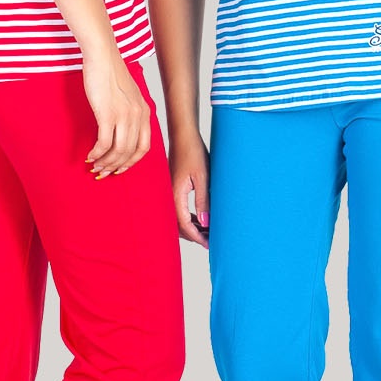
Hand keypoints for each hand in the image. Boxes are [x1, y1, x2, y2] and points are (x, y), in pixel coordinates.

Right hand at [82, 53, 151, 176]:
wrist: (102, 56)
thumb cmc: (110, 73)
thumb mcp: (128, 94)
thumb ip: (129, 111)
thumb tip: (120, 131)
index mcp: (144, 112)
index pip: (144, 147)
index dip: (131, 162)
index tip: (120, 168)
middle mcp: (138, 116)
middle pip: (130, 152)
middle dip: (116, 166)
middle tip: (104, 172)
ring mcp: (124, 115)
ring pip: (118, 151)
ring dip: (105, 162)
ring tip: (95, 166)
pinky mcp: (108, 113)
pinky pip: (104, 143)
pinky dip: (97, 153)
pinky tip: (90, 155)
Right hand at [168, 130, 209, 246]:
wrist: (183, 136)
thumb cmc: (193, 152)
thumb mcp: (203, 177)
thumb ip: (204, 201)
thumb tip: (206, 223)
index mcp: (176, 195)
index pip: (185, 225)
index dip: (197, 236)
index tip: (209, 243)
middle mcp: (170, 196)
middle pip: (180, 226)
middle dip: (195, 235)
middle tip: (211, 241)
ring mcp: (170, 193)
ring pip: (179, 219)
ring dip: (192, 227)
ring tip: (208, 232)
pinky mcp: (173, 189)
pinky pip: (179, 209)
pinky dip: (190, 218)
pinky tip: (201, 219)